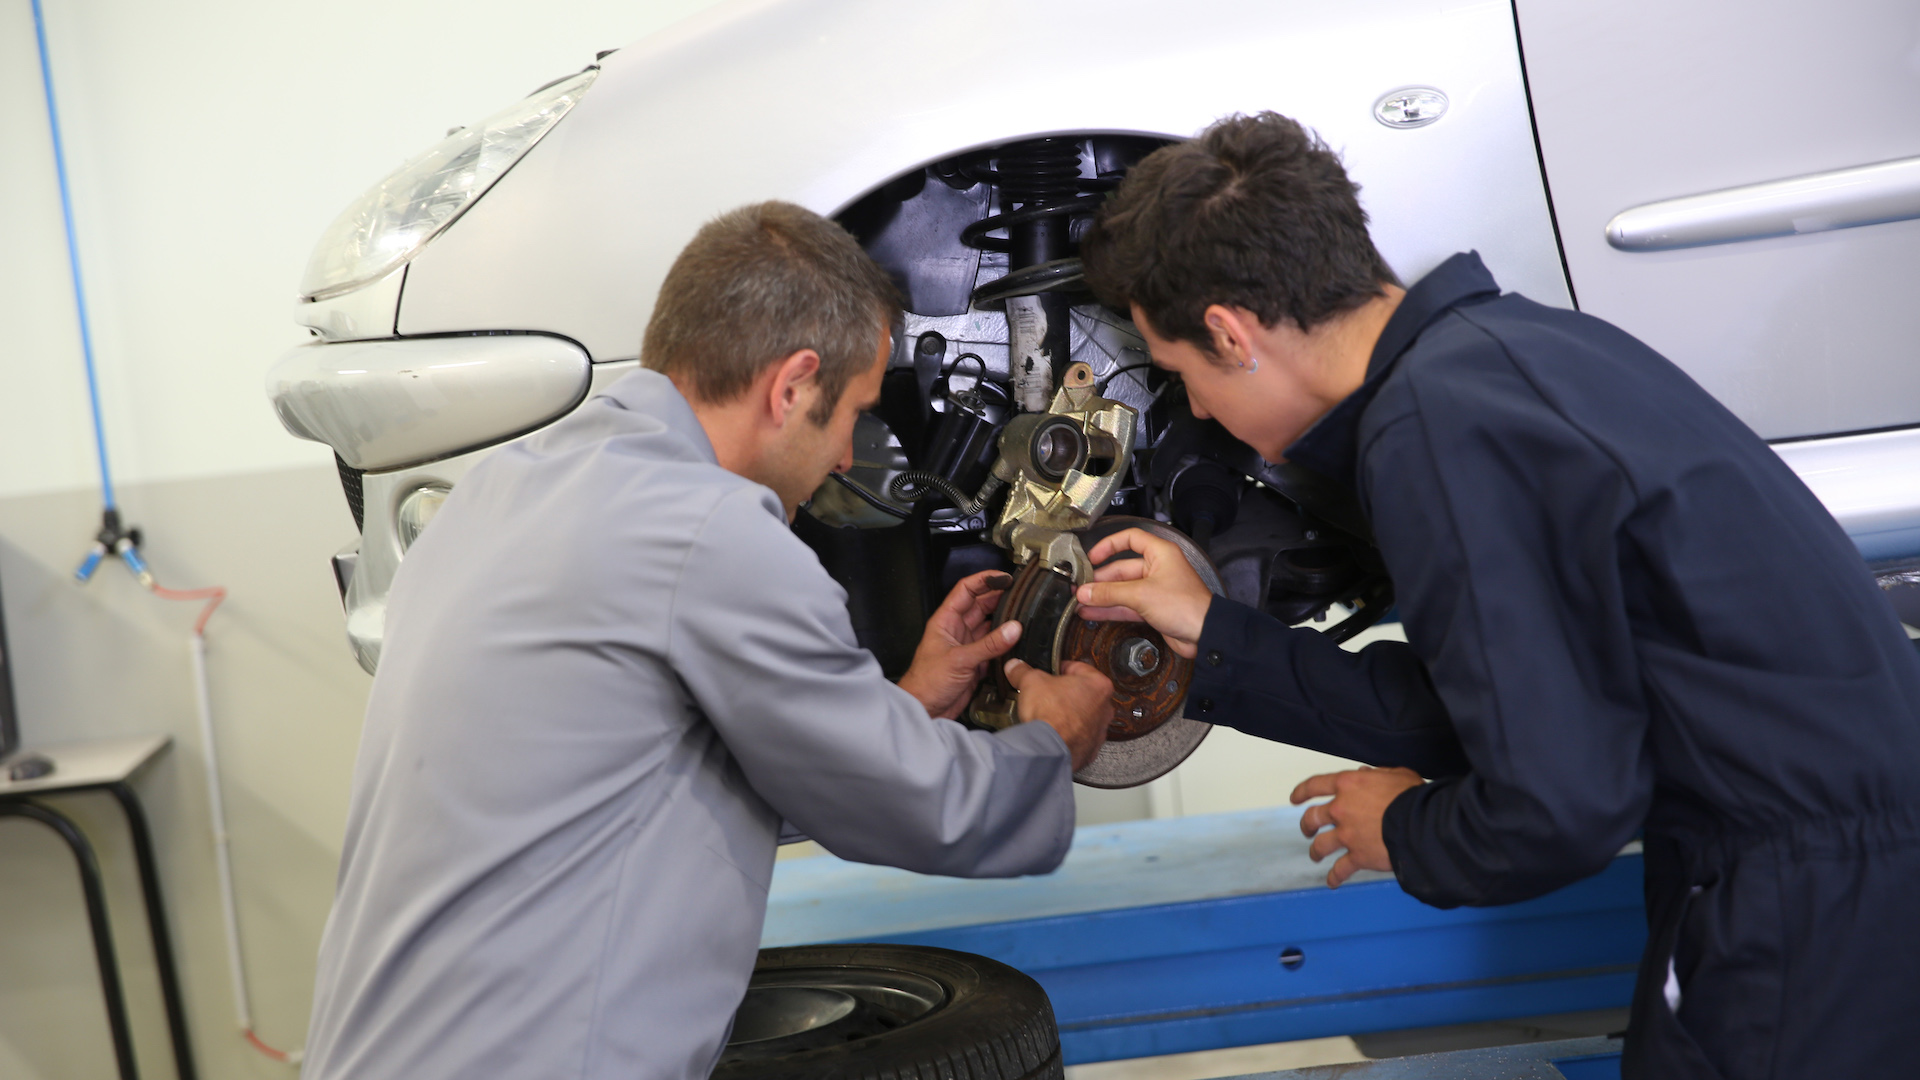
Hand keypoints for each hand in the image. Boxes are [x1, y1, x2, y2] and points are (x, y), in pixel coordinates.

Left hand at [899, 571, 1021, 718]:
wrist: (925, 710)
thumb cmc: (926, 682)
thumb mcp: (959, 659)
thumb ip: (989, 645)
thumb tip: (1014, 629)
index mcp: (945, 620)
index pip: (965, 590)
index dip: (984, 580)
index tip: (1004, 577)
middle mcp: (956, 630)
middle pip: (980, 605)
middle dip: (999, 597)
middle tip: (1020, 593)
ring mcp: (966, 646)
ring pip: (988, 626)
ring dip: (1004, 621)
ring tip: (1023, 614)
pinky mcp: (974, 663)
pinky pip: (993, 648)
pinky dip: (1005, 644)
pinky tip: (1017, 641)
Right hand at [1004, 658, 1111, 769]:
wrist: (1048, 749)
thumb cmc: (1050, 714)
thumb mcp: (1031, 681)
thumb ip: (1023, 671)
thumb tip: (1016, 667)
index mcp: (1098, 685)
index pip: (1078, 667)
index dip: (1059, 668)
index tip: (1049, 673)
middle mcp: (1105, 708)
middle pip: (1082, 693)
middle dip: (1064, 694)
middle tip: (1046, 694)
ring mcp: (1099, 731)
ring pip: (1082, 717)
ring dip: (1068, 715)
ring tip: (1047, 716)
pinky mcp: (1090, 750)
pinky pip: (1078, 738)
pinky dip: (1068, 735)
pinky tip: (1052, 733)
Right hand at [1073, 528, 1212, 658]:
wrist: (1205, 634)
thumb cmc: (1184, 606)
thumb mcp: (1141, 595)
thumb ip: (1110, 593)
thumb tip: (1085, 593)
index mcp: (1160, 553)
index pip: (1130, 539)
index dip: (1109, 545)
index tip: (1092, 557)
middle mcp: (1157, 568)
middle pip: (1121, 568)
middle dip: (1100, 579)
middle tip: (1079, 588)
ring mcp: (1154, 589)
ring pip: (1122, 589)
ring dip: (1102, 596)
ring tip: (1079, 602)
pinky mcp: (1152, 609)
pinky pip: (1126, 605)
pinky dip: (1110, 609)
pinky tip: (1091, 613)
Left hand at [1291, 767, 1424, 887]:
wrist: (1421, 825)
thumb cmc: (1413, 796)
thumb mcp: (1396, 774)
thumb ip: (1377, 774)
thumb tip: (1364, 774)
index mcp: (1348, 785)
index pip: (1315, 785)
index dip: (1302, 791)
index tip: (1295, 798)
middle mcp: (1341, 809)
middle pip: (1312, 817)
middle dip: (1307, 825)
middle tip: (1307, 830)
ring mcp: (1347, 835)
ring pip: (1320, 845)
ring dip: (1315, 851)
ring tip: (1315, 855)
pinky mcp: (1358, 856)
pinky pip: (1340, 869)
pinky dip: (1335, 877)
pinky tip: (1332, 882)